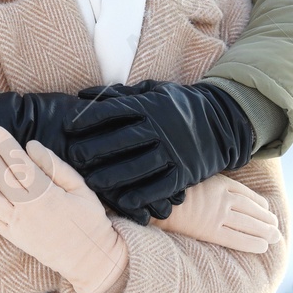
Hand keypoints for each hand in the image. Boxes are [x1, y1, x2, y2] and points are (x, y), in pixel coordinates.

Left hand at [0, 81, 254, 223]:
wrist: (223, 121)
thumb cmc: (177, 105)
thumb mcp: (152, 91)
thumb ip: (119, 94)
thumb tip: (82, 96)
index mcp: (150, 106)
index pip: (115, 111)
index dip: (90, 119)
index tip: (69, 128)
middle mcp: (161, 128)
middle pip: (124, 139)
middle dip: (96, 149)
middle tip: (73, 158)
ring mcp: (174, 151)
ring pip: (141, 165)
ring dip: (114, 176)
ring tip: (90, 183)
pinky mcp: (186, 172)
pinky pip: (163, 186)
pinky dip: (143, 195)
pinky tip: (123, 202)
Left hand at [0, 126, 128, 292]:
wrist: (89, 260)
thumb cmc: (89, 220)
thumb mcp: (82, 189)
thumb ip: (57, 167)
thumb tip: (31, 146)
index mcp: (50, 197)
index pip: (23, 167)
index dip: (6, 147)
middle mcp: (30, 212)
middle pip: (3, 180)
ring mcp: (19, 226)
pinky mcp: (12, 237)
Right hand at [150, 172, 280, 252]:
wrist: (152, 199)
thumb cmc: (168, 188)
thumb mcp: (191, 175)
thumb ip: (206, 178)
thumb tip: (215, 183)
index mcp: (219, 182)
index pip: (246, 194)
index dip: (259, 203)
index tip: (265, 208)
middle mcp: (223, 198)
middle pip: (252, 209)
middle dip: (266, 218)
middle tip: (276, 225)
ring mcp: (218, 215)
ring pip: (249, 224)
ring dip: (265, 230)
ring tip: (275, 236)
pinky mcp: (210, 231)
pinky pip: (237, 239)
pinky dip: (253, 242)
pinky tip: (263, 246)